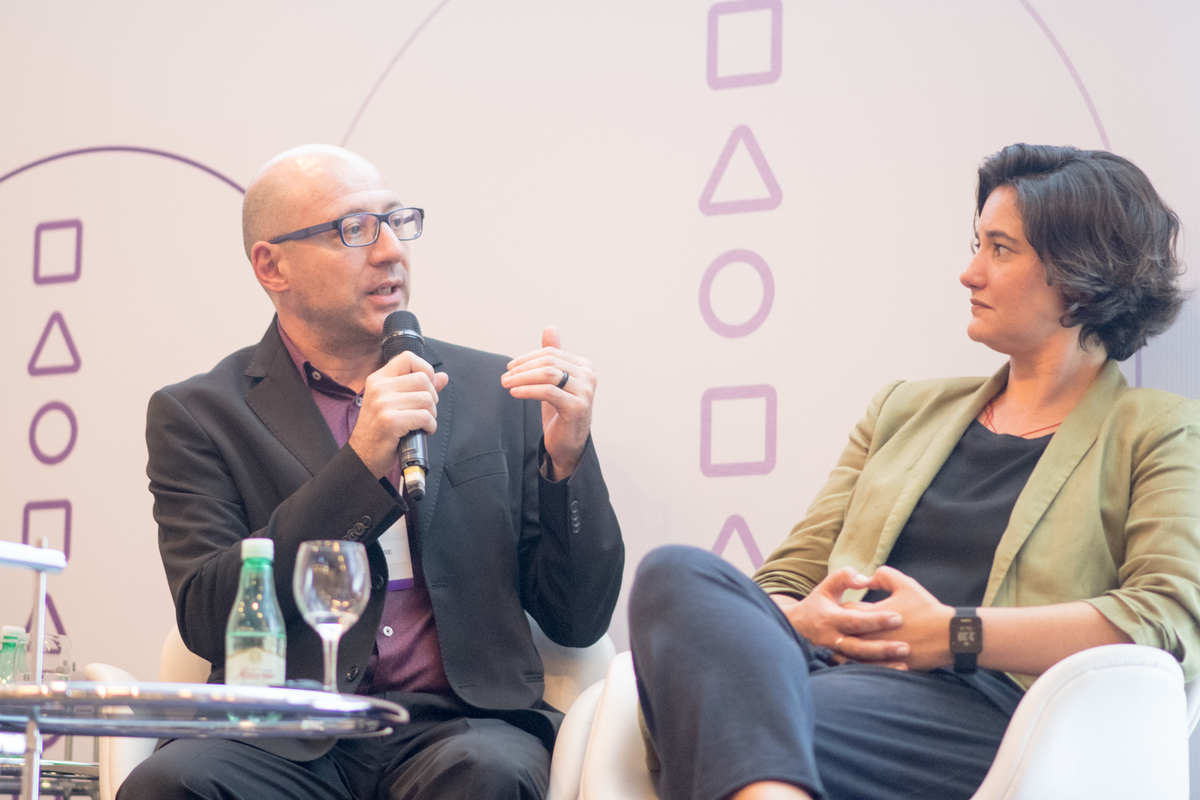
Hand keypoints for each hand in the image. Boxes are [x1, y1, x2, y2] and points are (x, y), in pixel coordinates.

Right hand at [348, 351, 448, 478]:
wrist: (363, 456)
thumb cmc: (380, 430)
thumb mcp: (394, 403)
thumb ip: (418, 388)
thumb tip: (443, 377)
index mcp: (378, 379)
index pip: (408, 357)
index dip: (425, 369)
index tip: (427, 386)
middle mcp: (379, 387)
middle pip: (423, 379)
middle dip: (432, 397)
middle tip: (425, 411)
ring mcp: (384, 403)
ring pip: (427, 399)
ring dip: (432, 414)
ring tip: (422, 423)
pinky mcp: (391, 421)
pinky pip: (425, 417)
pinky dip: (430, 426)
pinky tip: (422, 431)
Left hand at [501, 325, 595, 479]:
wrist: (568, 443)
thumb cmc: (561, 411)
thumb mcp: (555, 381)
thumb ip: (553, 356)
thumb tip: (550, 327)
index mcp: (584, 366)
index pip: (551, 353)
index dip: (528, 358)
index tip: (510, 367)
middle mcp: (589, 376)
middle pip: (549, 362)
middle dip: (523, 368)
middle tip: (505, 376)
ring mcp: (585, 391)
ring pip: (548, 375)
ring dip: (522, 378)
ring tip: (506, 384)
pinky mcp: (577, 407)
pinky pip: (548, 392)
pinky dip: (527, 390)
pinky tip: (514, 393)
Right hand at [770, 567, 907, 666]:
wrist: (795, 627)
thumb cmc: (817, 605)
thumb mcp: (826, 587)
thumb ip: (844, 577)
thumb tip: (865, 579)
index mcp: (830, 619)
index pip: (856, 621)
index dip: (876, 620)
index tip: (898, 618)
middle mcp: (831, 640)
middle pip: (858, 647)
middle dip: (882, 648)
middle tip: (905, 647)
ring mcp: (833, 655)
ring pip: (858, 664)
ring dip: (881, 665)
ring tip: (904, 665)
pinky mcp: (836, 665)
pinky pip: (856, 672)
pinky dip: (873, 673)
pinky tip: (891, 674)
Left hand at [852, 566, 954, 670]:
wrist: (949, 637)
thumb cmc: (927, 609)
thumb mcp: (905, 584)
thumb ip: (883, 576)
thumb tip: (867, 579)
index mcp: (871, 615)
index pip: (846, 610)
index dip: (846, 607)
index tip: (851, 607)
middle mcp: (870, 636)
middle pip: (845, 631)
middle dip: (845, 626)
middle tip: (847, 623)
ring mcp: (877, 654)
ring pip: (852, 650)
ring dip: (850, 644)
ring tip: (853, 639)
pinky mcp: (886, 667)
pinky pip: (865, 665)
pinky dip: (862, 659)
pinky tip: (864, 654)